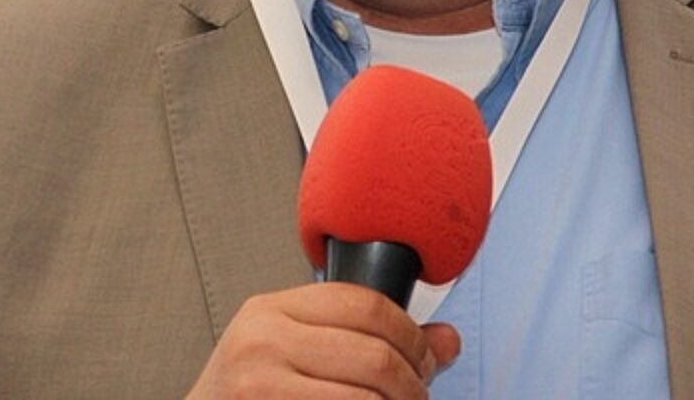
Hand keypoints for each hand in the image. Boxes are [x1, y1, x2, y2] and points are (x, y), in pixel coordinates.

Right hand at [188, 282, 460, 397]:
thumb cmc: (247, 398)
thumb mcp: (291, 354)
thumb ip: (363, 340)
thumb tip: (447, 340)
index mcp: (269, 311)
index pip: (364, 303)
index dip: (410, 333)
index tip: (425, 356)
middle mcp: (261, 342)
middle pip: (374, 356)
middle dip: (413, 381)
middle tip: (418, 395)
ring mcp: (259, 387)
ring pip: (367, 399)